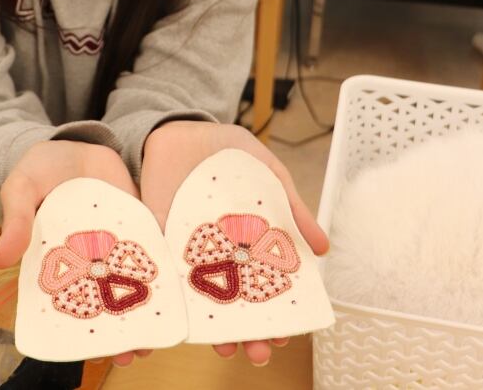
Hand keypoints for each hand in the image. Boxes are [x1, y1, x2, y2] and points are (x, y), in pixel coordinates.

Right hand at [0, 140, 143, 367]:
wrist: (73, 142)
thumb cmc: (40, 170)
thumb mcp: (22, 188)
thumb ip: (16, 219)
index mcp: (56, 260)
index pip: (66, 302)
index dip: (77, 329)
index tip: (91, 351)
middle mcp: (88, 259)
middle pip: (104, 300)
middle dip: (119, 329)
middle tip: (134, 352)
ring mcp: (115, 241)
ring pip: (130, 279)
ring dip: (144, 306)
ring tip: (159, 333)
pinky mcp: (138, 219)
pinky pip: (151, 244)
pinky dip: (163, 264)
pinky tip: (177, 286)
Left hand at [140, 120, 328, 366]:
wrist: (181, 128)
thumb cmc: (228, 152)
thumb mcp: (267, 172)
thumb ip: (291, 207)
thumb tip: (323, 248)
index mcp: (249, 241)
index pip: (265, 287)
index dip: (277, 312)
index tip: (288, 334)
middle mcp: (220, 253)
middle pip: (235, 301)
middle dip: (248, 332)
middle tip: (261, 353)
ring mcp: (188, 251)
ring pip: (202, 299)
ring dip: (214, 329)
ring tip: (227, 350)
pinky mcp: (159, 241)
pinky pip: (165, 276)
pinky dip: (172, 303)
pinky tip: (182, 328)